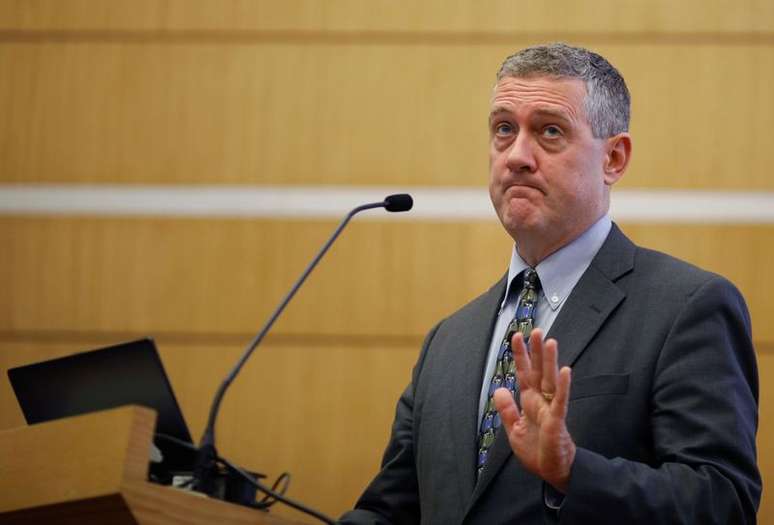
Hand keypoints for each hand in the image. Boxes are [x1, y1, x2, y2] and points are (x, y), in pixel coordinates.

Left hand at [493, 329, 575, 492]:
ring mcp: (551, 409)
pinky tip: (566, 371)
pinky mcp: (558, 420)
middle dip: (536, 351)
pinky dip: (563, 386)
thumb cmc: (536, 451)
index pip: (524, 373)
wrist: (552, 472)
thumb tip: (499, 387)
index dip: (520, 355)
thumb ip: (507, 409)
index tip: (516, 336)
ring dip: (550, 362)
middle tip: (535, 330)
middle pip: (539, 371)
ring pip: (551, 380)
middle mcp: (541, 401)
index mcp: (530, 401)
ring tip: (549, 342)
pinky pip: (561, 401)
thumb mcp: (514, 429)